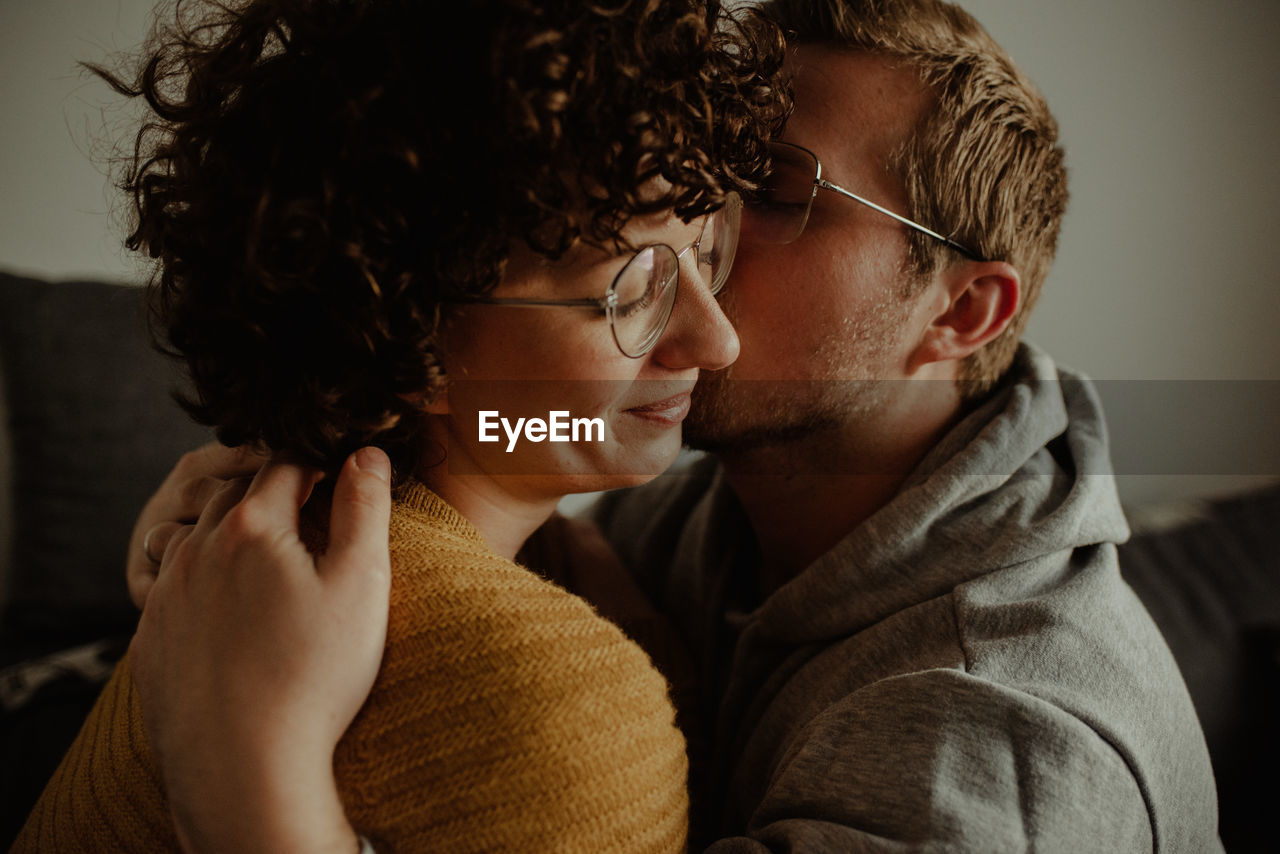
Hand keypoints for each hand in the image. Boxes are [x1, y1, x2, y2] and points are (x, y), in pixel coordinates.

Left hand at [130, 448, 392, 853]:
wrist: (242, 766)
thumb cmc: (313, 675)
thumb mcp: (362, 583)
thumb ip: (365, 508)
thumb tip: (366, 454)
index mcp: (253, 527)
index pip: (284, 465)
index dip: (315, 465)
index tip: (335, 480)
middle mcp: (198, 550)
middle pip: (234, 493)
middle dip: (270, 492)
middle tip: (307, 516)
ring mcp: (167, 596)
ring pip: (191, 535)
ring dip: (225, 532)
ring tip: (261, 559)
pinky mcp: (150, 639)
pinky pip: (169, 588)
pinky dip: (198, 582)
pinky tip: (229, 612)